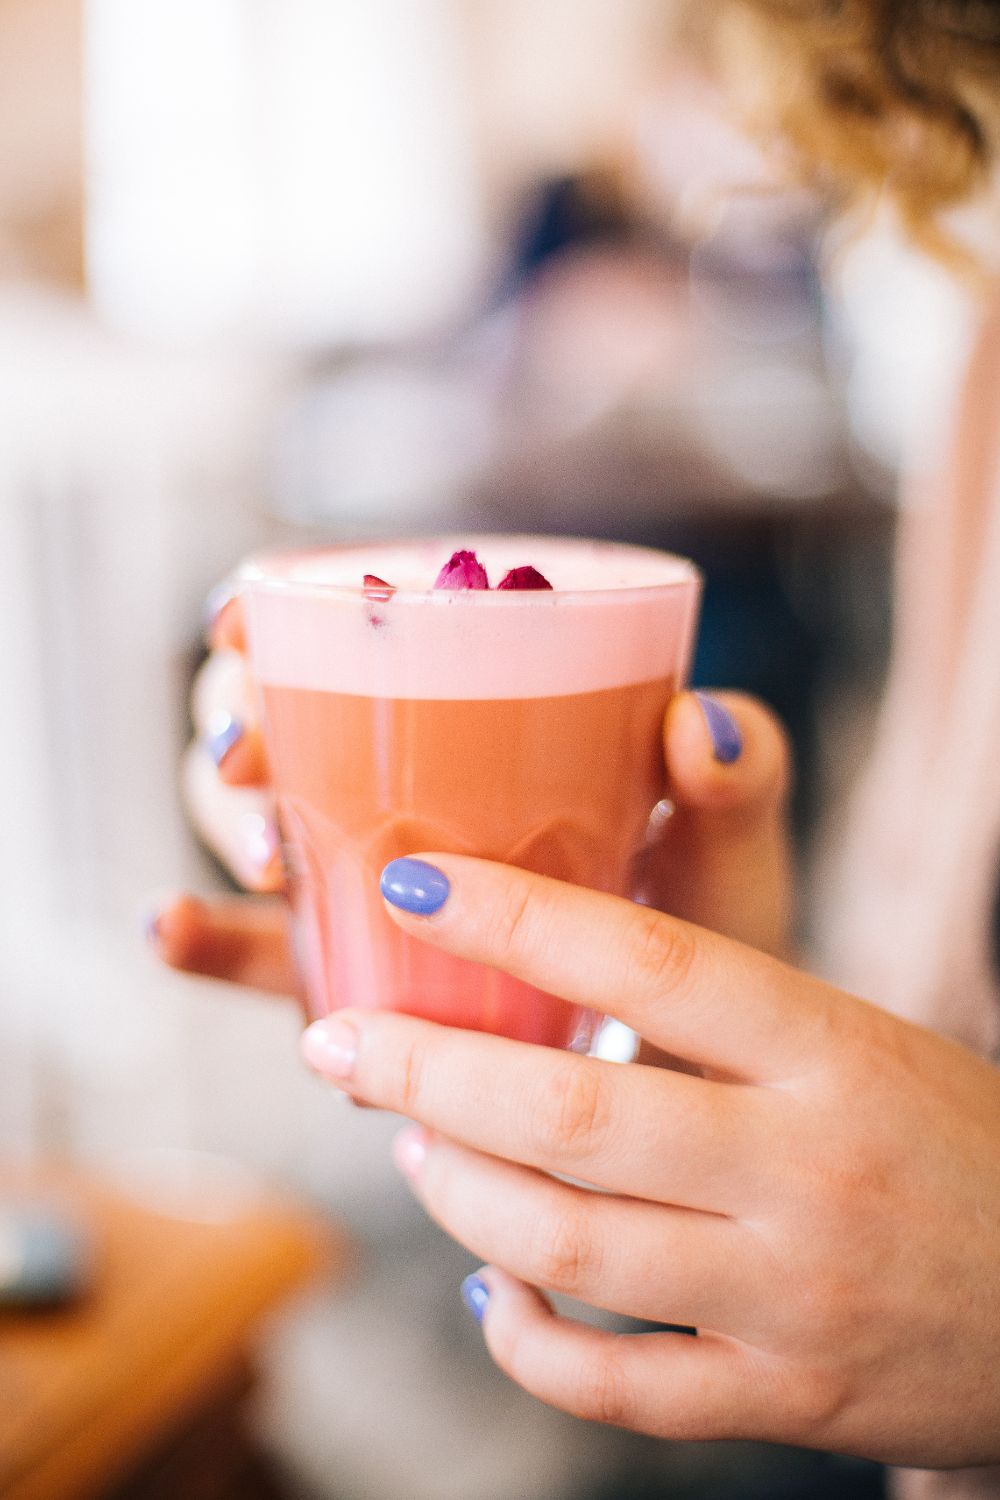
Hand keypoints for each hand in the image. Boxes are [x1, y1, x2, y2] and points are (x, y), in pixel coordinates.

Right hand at [150, 590, 792, 987]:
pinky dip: (204, 936)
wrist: (696, 1068)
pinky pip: (260, 950)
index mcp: (483, 715)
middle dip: (235, 724)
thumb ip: (738, 782)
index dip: (278, 615)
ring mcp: (365, 877)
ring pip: (248, 820)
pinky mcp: (349, 969)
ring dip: (225, 824)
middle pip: (274, 714)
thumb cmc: (708, 931)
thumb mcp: (727, 852)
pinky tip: (167, 928)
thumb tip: (701, 726)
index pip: (358, 635)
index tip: (239, 619)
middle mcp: (404, 782)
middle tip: (254, 760)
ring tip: (272, 859)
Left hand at [300, 854, 999, 1467]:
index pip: (648, 962)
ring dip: (458, 1193)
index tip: (410, 889)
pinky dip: (523, 1338)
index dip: (513, 919)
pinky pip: (613, 1386)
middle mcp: (807, 1166)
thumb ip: (718, 1011)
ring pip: (570, 1248)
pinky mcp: (786, 1400)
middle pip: (573, 1111)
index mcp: (830, 1049)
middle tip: (335, 1042)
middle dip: (424, 1070)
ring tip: (410, 1143)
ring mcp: (793, 1293)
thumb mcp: (855, 1040)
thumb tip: (539, 959)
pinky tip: (491, 1289)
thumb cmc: (944, 1138)